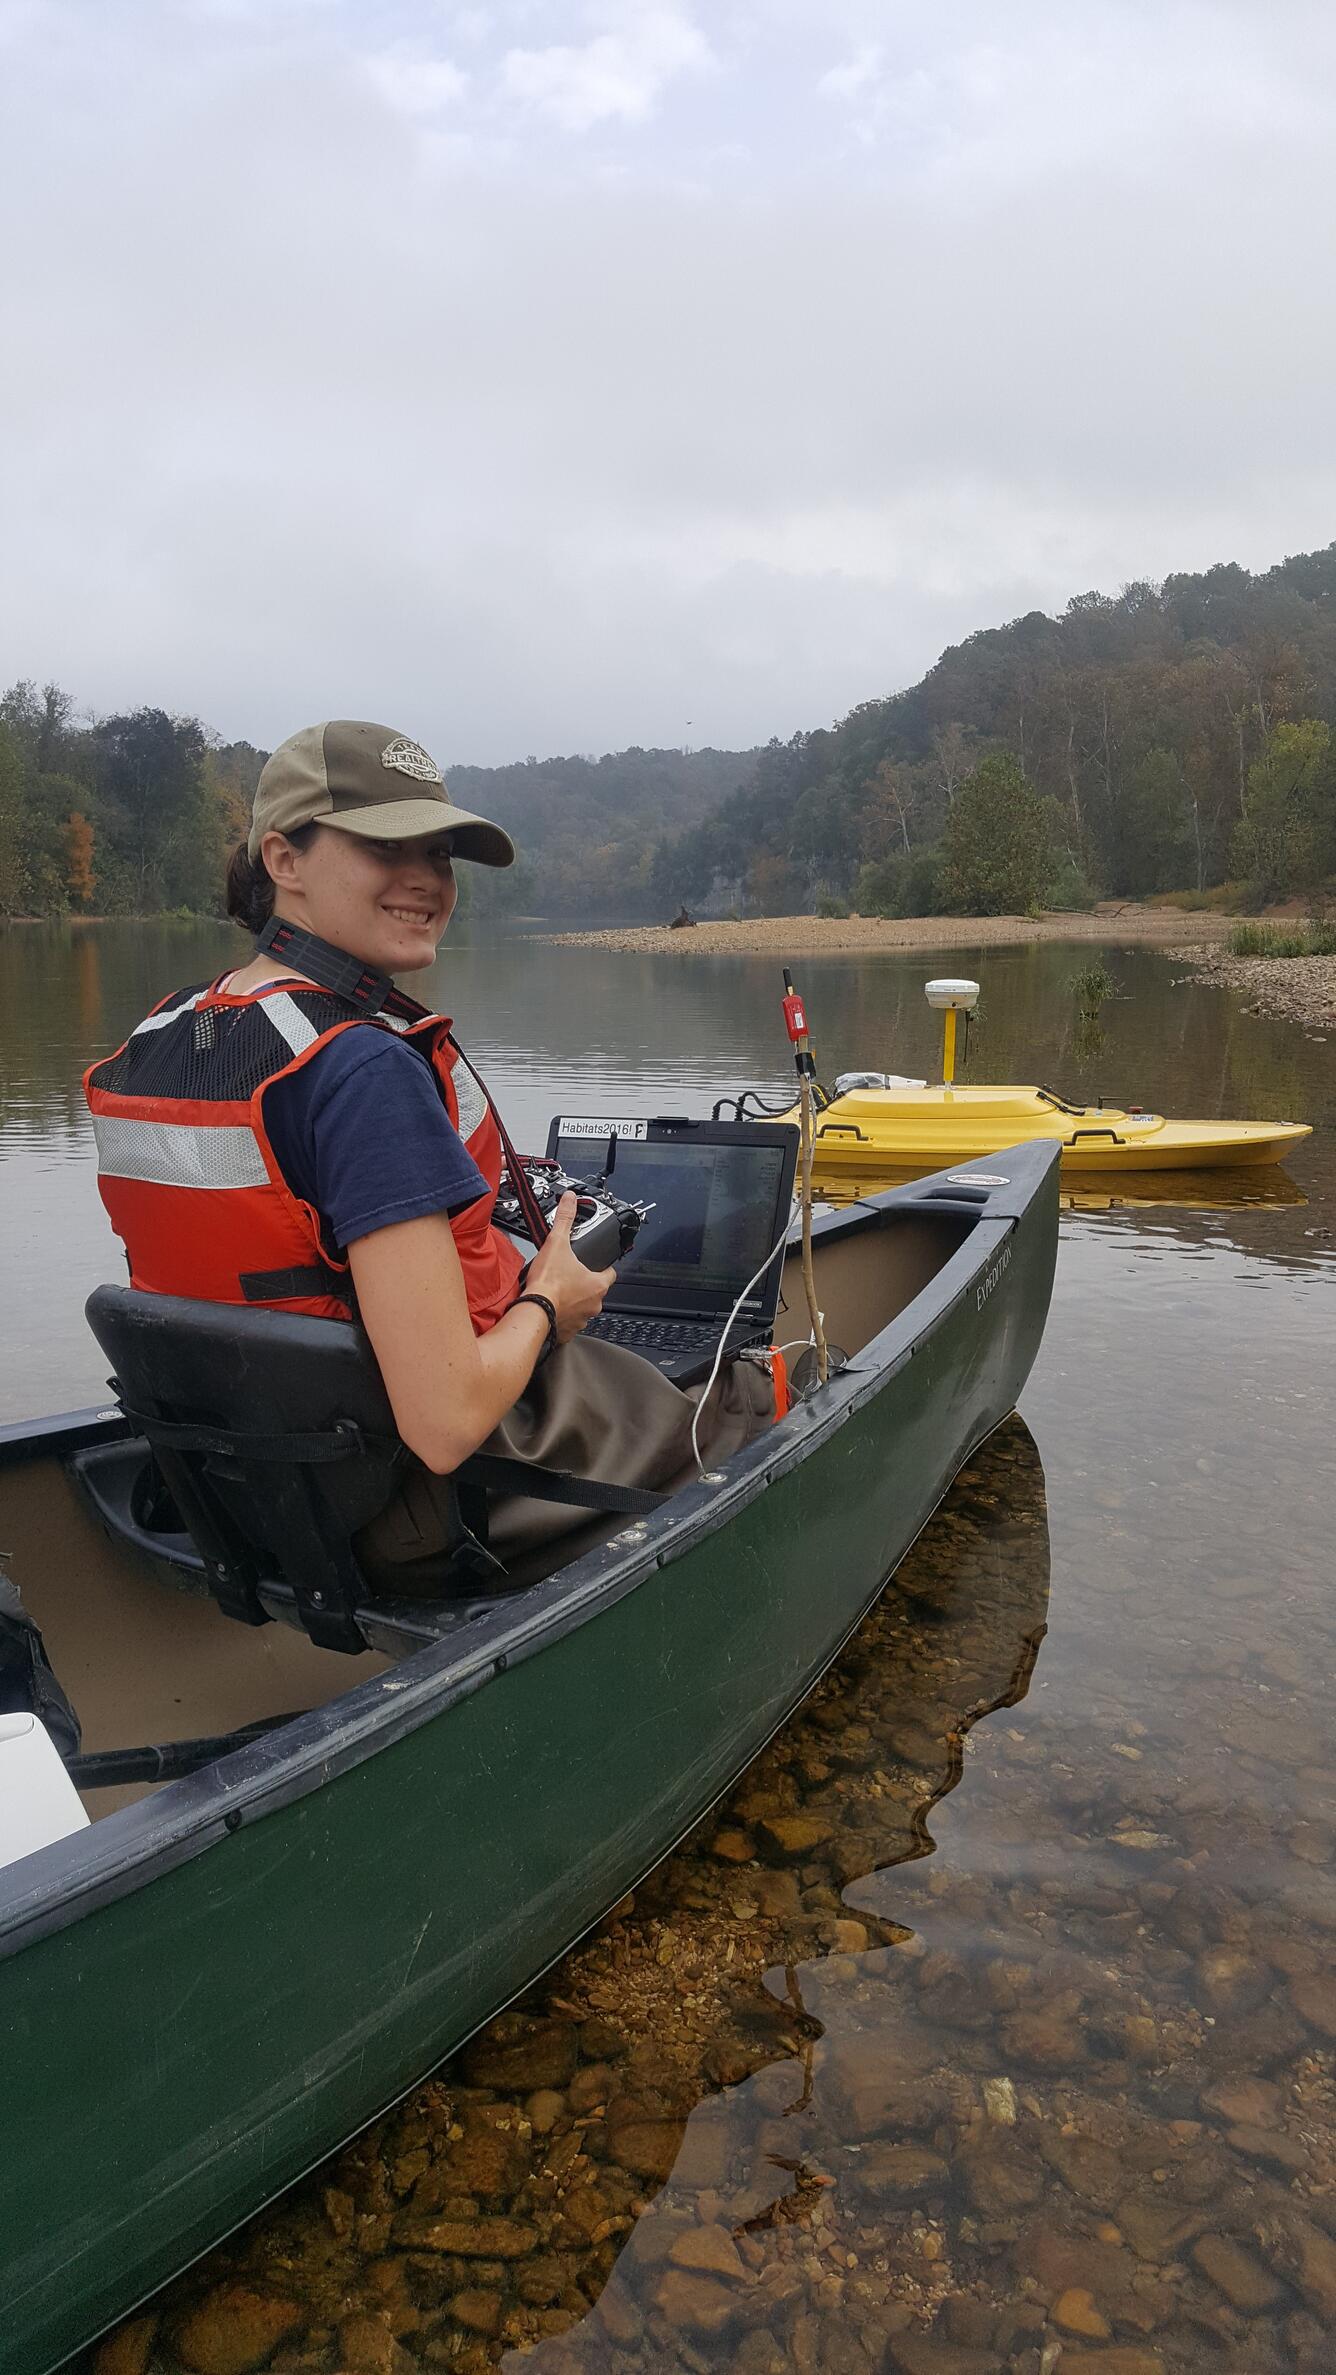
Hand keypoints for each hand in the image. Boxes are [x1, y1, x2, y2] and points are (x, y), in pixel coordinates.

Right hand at [525, 1193, 615, 1341]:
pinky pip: (568, 1324)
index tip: (594, 1264)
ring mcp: (582, 1320)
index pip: (610, 1273)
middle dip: (583, 1283)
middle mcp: (595, 1304)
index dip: (602, 1266)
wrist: (534, 1311)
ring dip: (573, 1301)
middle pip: (595, 1290)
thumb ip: (565, 1219)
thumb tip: (570, 1200)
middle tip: (568, 1275)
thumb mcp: (557, 1242)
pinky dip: (561, 1317)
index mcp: (598, 1284)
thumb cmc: (548, 1282)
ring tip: (557, 1291)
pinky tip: (550, 1307)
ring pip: (582, 1308)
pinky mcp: (568, 1332)